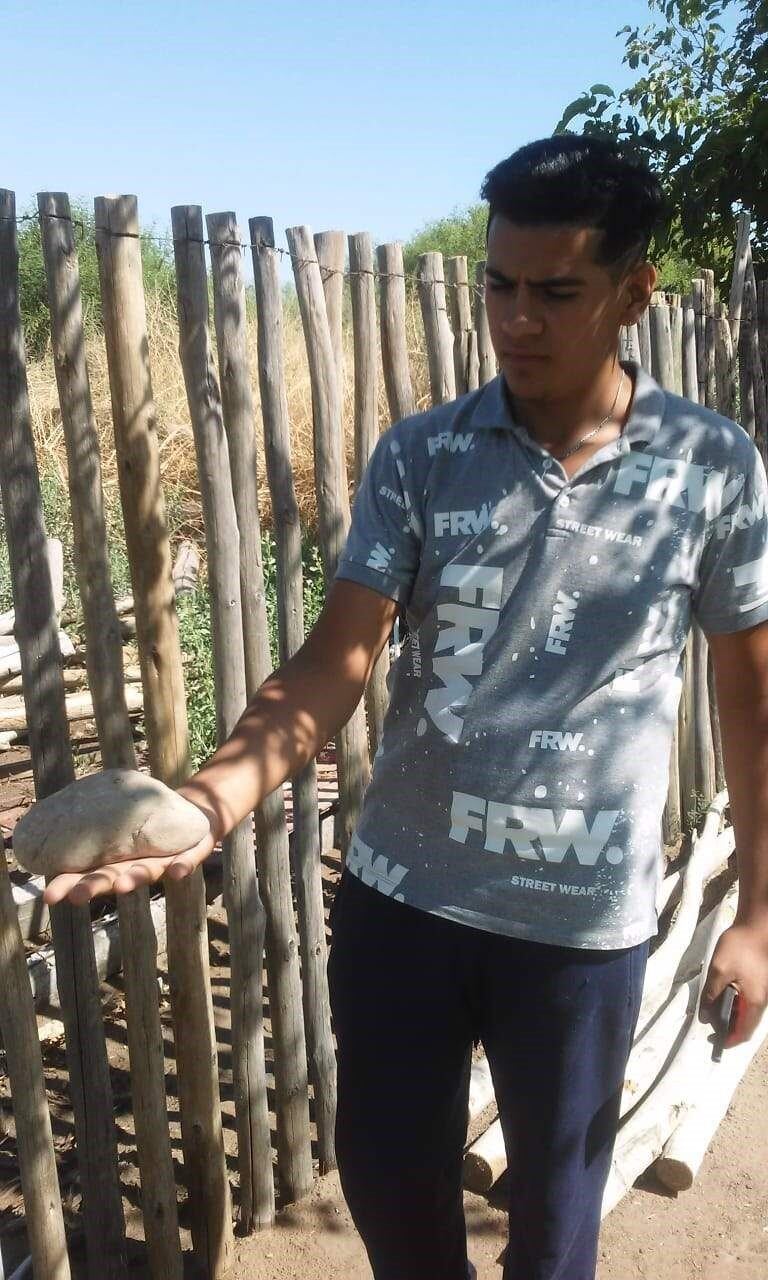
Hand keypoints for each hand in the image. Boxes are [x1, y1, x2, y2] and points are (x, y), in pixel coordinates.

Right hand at [42, 802, 218, 907]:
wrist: (191, 817)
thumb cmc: (147, 821)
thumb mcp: (119, 818)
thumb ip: (96, 815)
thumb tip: (57, 803)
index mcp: (113, 861)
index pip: (86, 875)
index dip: (69, 886)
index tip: (49, 896)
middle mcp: (133, 868)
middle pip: (112, 881)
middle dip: (95, 889)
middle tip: (76, 897)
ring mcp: (161, 864)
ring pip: (145, 874)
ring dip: (134, 881)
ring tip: (123, 885)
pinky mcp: (188, 857)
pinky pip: (185, 863)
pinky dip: (181, 868)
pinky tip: (177, 872)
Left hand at [699, 921, 767, 1047]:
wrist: (756, 926)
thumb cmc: (740, 946)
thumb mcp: (719, 970)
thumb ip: (711, 995)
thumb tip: (705, 1015)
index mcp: (754, 1002)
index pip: (744, 1033)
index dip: (729, 1040)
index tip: (714, 1040)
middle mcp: (761, 1001)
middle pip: (746, 1025)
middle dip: (728, 1027)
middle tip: (709, 1020)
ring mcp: (761, 992)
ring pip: (747, 1013)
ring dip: (731, 1014)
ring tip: (712, 1007)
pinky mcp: (758, 983)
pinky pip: (748, 1001)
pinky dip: (735, 1003)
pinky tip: (722, 994)